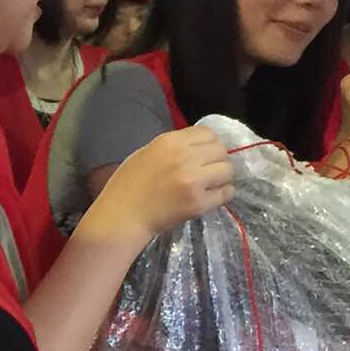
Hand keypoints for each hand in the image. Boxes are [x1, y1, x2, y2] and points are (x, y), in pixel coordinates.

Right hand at [80, 124, 233, 245]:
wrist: (122, 216)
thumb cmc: (128, 184)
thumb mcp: (147, 153)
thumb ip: (174, 146)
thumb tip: (200, 146)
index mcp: (170, 142)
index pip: (208, 133)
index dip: (208, 144)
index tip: (204, 154)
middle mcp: (185, 158)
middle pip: (221, 151)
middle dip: (216, 160)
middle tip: (207, 171)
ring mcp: (193, 181)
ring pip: (228, 171)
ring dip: (222, 177)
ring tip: (210, 185)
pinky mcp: (198, 203)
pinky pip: (226, 193)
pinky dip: (223, 194)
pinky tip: (212, 197)